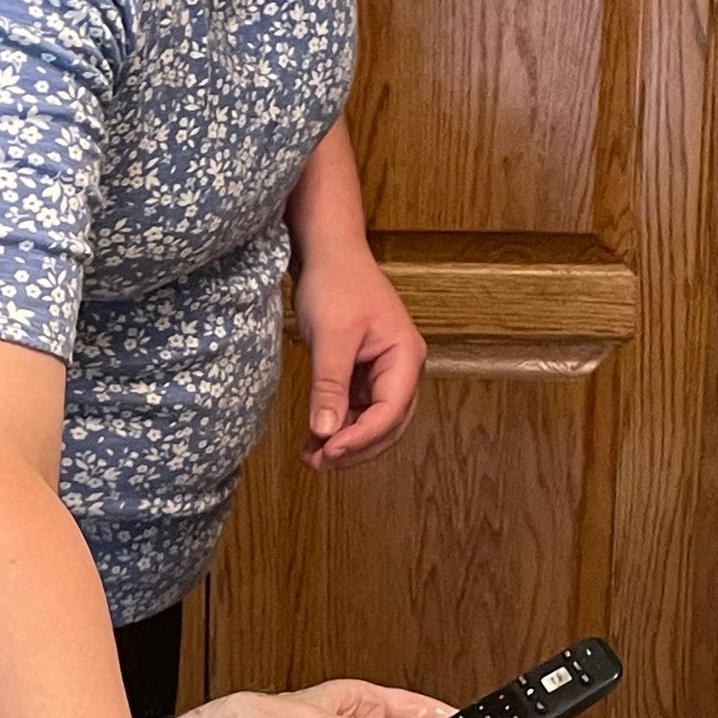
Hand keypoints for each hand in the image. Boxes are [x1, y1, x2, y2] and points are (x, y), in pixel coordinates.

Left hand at [292, 251, 424, 469]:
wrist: (328, 254)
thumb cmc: (335, 285)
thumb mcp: (330, 337)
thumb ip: (329, 386)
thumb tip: (325, 433)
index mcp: (405, 357)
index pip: (390, 411)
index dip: (362, 437)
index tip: (330, 451)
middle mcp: (402, 368)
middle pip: (387, 424)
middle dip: (356, 448)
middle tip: (319, 463)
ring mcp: (385, 372)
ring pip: (372, 421)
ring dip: (345, 441)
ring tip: (312, 458)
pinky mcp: (365, 372)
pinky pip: (356, 408)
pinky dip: (337, 425)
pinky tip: (314, 439)